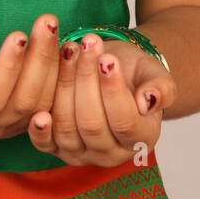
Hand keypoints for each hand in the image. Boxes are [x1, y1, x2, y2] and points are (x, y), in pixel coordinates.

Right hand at [0, 14, 61, 146]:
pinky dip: (59, 78)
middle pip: (21, 101)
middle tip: (47, 22)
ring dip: (52, 65)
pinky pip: (46, 105)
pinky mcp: (17, 122)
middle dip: (39, 61)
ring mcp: (3, 128)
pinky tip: (65, 48)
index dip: (6, 70)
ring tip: (54, 28)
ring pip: (39, 104)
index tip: (17, 35)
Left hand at [27, 33, 177, 167]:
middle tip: (87, 45)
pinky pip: (45, 143)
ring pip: (67, 128)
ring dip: (65, 85)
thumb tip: (147, 101)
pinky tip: (38, 112)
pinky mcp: (56, 147)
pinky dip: (39, 129)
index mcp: (141, 139)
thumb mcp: (155, 74)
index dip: (114, 91)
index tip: (108, 59)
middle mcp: (111, 154)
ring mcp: (82, 154)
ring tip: (69, 50)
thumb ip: (161, 88)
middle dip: (87, 80)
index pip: (125, 121)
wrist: (110, 70)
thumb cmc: (134, 73)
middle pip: (92, 124)